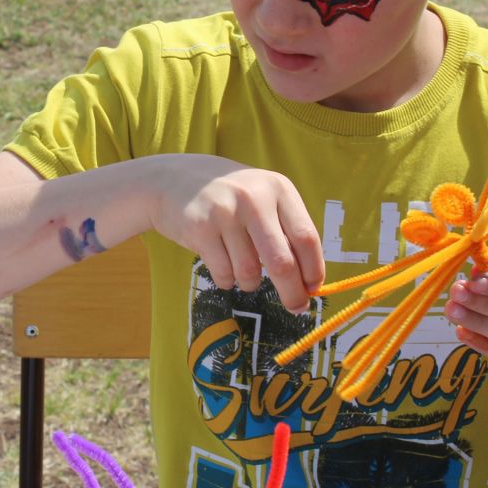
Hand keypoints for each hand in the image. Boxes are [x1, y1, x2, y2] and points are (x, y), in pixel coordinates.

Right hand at [145, 155, 324, 311]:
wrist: (173, 179)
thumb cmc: (230, 198)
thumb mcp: (263, 199)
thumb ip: (286, 232)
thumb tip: (307, 283)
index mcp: (278, 189)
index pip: (306, 238)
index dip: (313, 270)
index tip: (313, 289)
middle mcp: (254, 198)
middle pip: (282, 261)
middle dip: (291, 292)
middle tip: (296, 307)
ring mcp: (225, 212)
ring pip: (250, 272)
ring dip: (250, 282)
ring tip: (242, 268)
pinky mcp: (200, 228)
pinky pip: (223, 274)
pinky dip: (227, 280)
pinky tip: (221, 262)